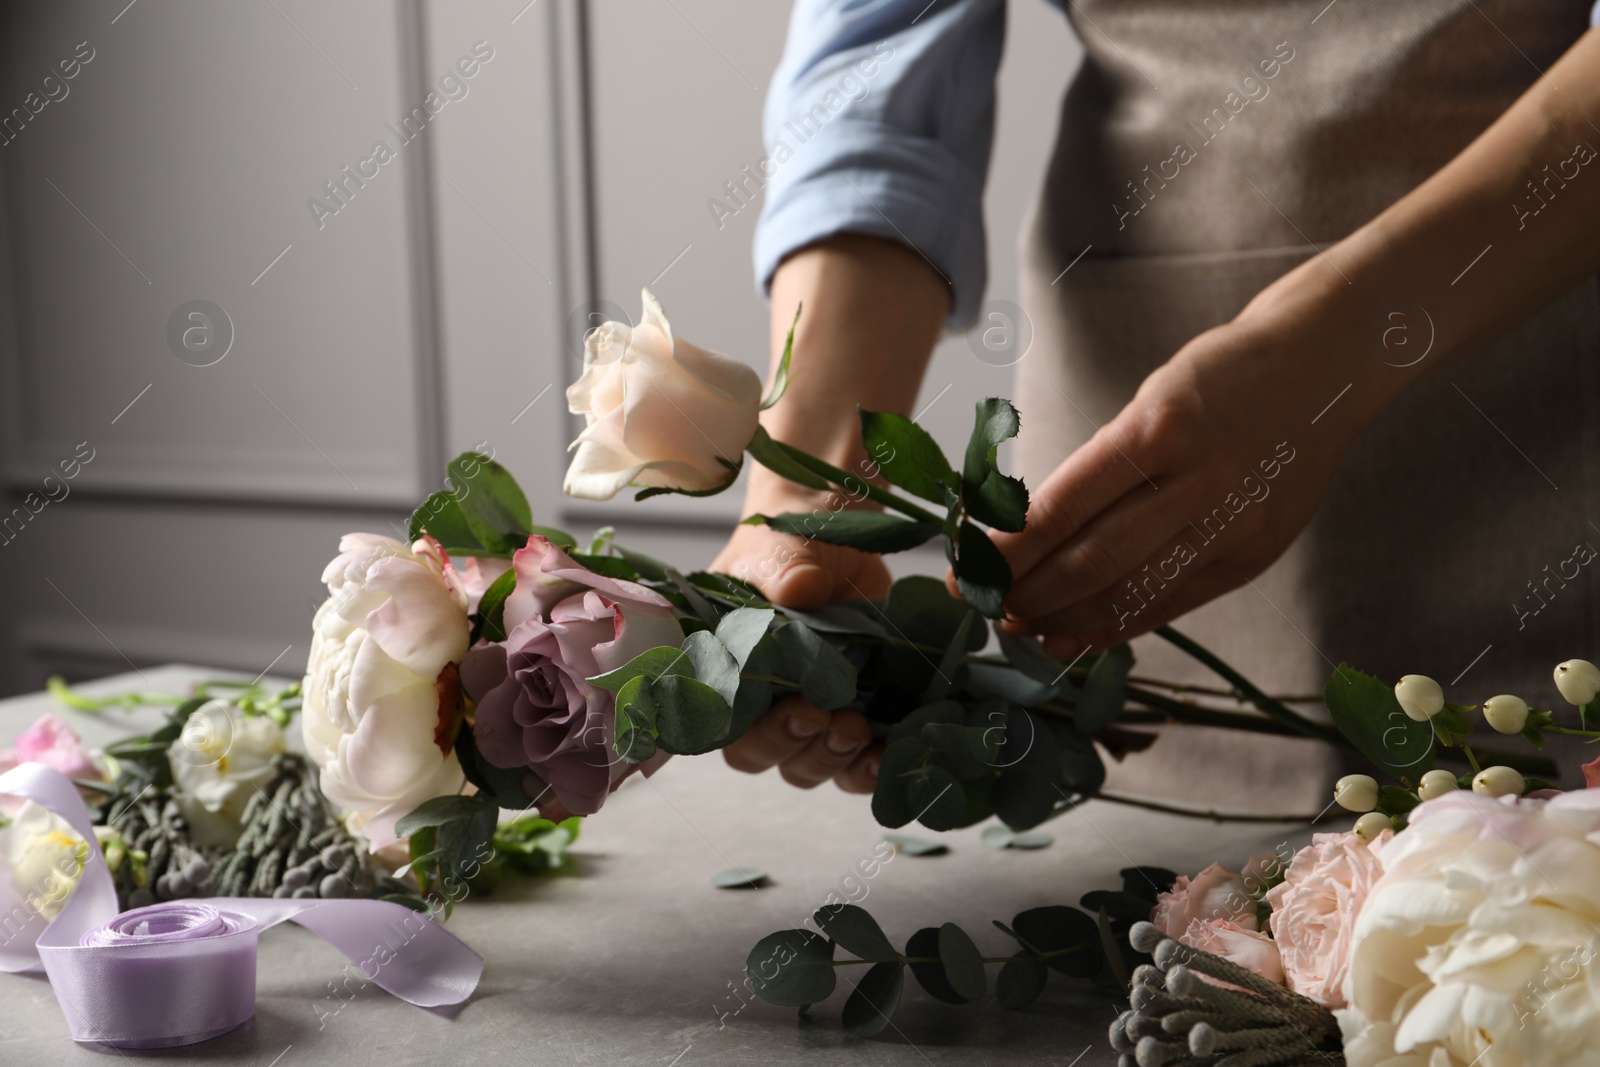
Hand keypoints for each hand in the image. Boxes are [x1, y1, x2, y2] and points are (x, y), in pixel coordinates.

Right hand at [710, 233, 946, 793]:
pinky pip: (857, 755)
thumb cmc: (791, 537)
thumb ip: (783, 573)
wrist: (835, 522)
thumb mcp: (781, 548)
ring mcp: (809, 704)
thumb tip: (798, 590)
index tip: (800, 712)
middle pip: (771, 756)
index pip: (727, 728)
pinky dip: (873, 764)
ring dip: (838, 762)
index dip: (762, 736)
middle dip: (805, 751)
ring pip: (813, 764)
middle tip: (838, 723)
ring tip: (862, 734)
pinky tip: (893, 755)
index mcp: (726, 666)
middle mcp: (761, 697)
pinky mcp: (853, 703)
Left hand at [989, 313, 1358, 659]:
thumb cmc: (1220, 377)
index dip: (1005, 550)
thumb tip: (1027, 535)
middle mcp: (1201, 481)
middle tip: (980, 602)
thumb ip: (1102, 467)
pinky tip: (1071, 637)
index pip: (1061, 507)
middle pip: (1091, 561)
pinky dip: (1114, 626)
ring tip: (1017, 623)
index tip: (963, 566)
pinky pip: (1171, 603)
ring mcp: (1234, 524)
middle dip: (1024, 591)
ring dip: (1061, 618)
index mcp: (1160, 427)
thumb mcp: (1151, 398)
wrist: (1327, 367)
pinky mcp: (1255, 556)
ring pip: (1129, 592)